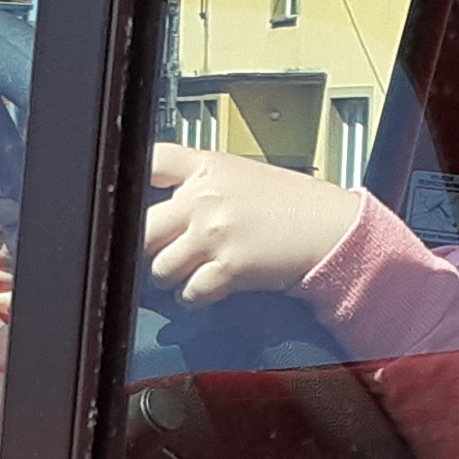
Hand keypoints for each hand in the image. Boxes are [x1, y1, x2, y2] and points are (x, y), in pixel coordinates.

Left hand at [141, 147, 364, 307]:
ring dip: (168, 276)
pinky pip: (189, 292)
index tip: (128, 198)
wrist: (330, 228)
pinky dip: (193, 297)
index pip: (151, 161)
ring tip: (187, 272)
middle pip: (143, 226)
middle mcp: (205, 198)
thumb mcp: (240, 175)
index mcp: (207, 167)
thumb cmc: (290, 204)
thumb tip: (160, 206)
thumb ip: (198, 183)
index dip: (131, 180)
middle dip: (147, 246)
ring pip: (159, 266)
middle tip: (159, 252)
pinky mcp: (229, 267)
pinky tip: (206, 288)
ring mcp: (215, 233)